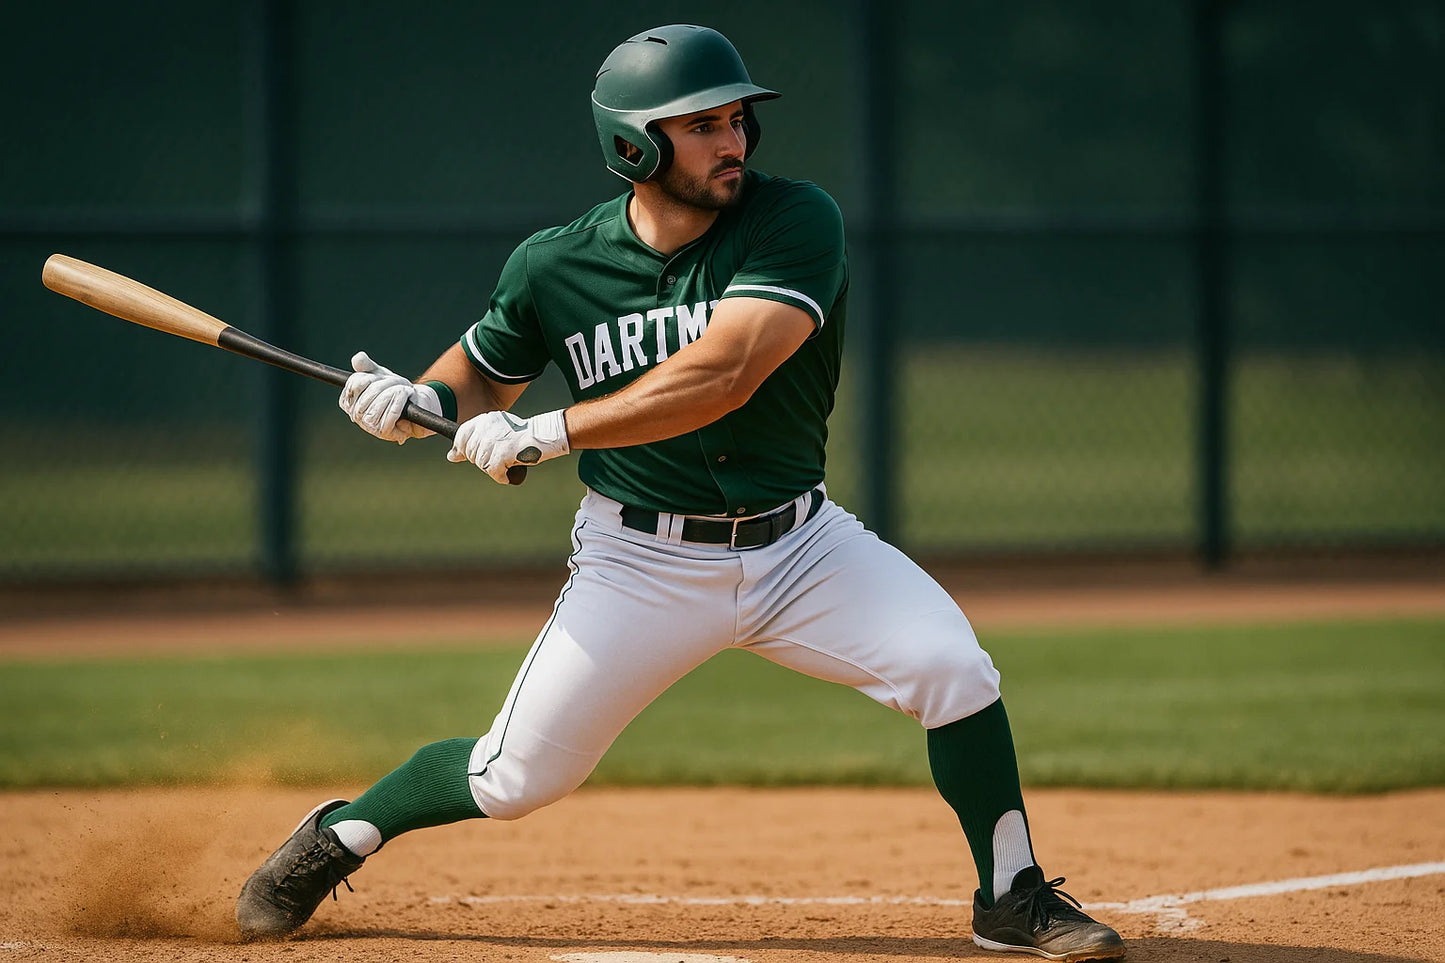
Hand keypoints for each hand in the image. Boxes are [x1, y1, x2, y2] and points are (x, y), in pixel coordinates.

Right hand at [339, 351, 440, 443]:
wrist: (415, 403)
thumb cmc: (394, 389)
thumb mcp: (380, 374)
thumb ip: (367, 366)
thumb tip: (358, 358)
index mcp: (350, 402)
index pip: (355, 384)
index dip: (369, 377)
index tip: (379, 377)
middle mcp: (357, 416)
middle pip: (367, 396)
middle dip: (385, 384)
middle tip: (398, 381)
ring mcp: (370, 427)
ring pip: (377, 406)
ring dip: (394, 393)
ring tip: (404, 389)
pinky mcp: (384, 433)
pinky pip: (389, 416)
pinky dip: (399, 403)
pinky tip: (405, 397)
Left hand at [447, 409, 570, 483]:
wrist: (544, 435)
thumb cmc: (521, 436)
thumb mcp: (497, 432)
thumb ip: (475, 441)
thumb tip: (451, 456)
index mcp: (485, 419)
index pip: (461, 434)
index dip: (461, 448)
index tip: (461, 455)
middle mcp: (487, 428)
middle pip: (471, 453)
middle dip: (482, 460)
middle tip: (499, 458)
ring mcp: (494, 441)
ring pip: (482, 464)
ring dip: (494, 468)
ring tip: (508, 462)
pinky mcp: (502, 453)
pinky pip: (493, 472)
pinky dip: (501, 476)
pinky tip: (509, 472)